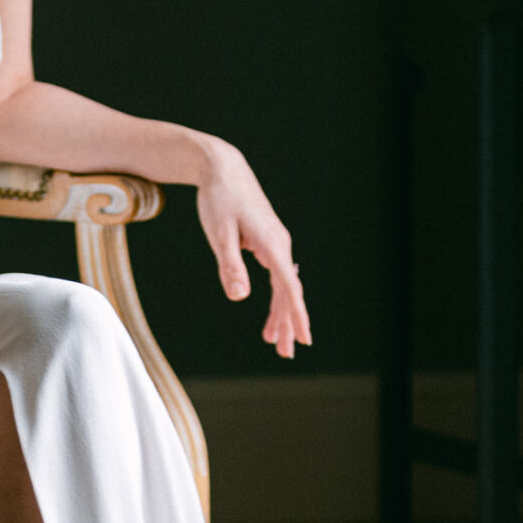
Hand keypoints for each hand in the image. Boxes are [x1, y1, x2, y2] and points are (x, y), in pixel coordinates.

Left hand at [194, 142, 311, 359]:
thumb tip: (239, 297)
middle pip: (288, 291)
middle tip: (286, 352)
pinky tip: (271, 314)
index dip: (297, 313)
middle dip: (288, 322)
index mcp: (271, 244)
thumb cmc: (219, 199)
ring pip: (282, 286)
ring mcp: (274, 244)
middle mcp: (279, 245)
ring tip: (275, 341)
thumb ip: (230, 266)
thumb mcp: (219, 234)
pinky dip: (274, 297)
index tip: (304, 337)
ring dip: (281, 313)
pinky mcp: (267, 243)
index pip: (288, 286)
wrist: (222, 169)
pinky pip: (276, 276)